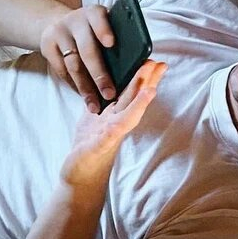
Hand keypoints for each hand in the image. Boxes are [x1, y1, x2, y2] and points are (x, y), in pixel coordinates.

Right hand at [41, 4, 116, 113]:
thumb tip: (140, 65)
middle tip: (109, 94)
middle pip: (87, 49)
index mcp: (94, 13)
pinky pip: (61, 71)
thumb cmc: (93, 29)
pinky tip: (83, 96)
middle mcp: (75, 21)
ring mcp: (59, 33)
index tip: (111, 44)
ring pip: (73, 64)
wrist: (59, 23)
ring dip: (85, 88)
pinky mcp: (47, 46)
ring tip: (95, 105)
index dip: (104, 30)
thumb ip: (118, 37)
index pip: (98, 18)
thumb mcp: (104, 25)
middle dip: (99, 74)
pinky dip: (73, 86)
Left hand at [64, 60, 166, 181]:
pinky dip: (126, 117)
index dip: (143, 78)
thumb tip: (103, 84)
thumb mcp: (92, 119)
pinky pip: (116, 128)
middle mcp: (116, 123)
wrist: (78, 177)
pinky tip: (130, 114)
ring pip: (128, 112)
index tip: (154, 62)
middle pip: (133, 99)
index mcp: (113, 115)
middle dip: (147, 81)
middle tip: (159, 63)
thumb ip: (100, 103)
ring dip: (141, 97)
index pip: (130, 93)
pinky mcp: (100, 144)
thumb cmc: (88, 147)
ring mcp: (110, 134)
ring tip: (152, 81)